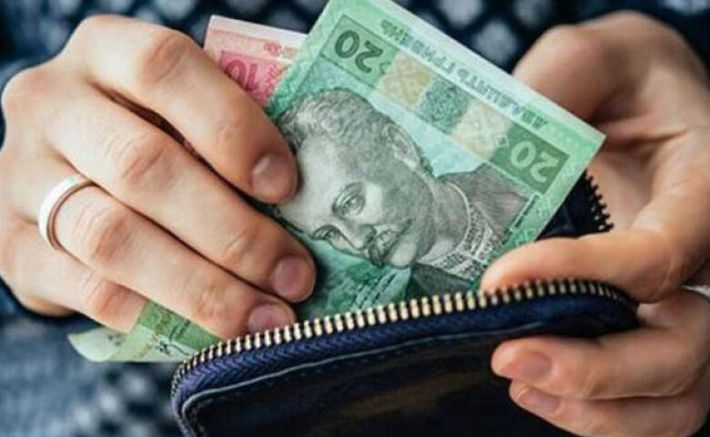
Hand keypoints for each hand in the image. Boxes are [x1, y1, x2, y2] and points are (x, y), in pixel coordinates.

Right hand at [0, 16, 314, 337]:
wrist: (60, 177)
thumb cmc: (151, 137)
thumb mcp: (184, 115)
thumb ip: (232, 132)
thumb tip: (319, 195)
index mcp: (105, 51)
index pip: (165, 68)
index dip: (232, 127)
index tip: (286, 186)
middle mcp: (52, 104)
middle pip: (144, 167)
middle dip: (234, 232)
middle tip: (295, 276)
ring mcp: (20, 177)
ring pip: (114, 237)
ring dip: (204, 287)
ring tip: (266, 316)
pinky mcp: (13, 247)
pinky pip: (89, 288)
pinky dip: (159, 313)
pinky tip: (210, 330)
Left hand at [481, 12, 709, 436]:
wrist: (637, 106)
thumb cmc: (622, 82)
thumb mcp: (597, 58)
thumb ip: (562, 78)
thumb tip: (502, 140)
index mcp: (702, 192)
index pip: (658, 255)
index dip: (583, 276)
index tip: (500, 279)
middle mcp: (702, 258)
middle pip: (684, 347)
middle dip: (599, 370)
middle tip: (510, 357)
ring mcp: (681, 300)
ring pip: (677, 392)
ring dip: (598, 408)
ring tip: (519, 381)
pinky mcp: (647, 321)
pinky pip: (648, 395)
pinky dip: (598, 412)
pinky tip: (536, 391)